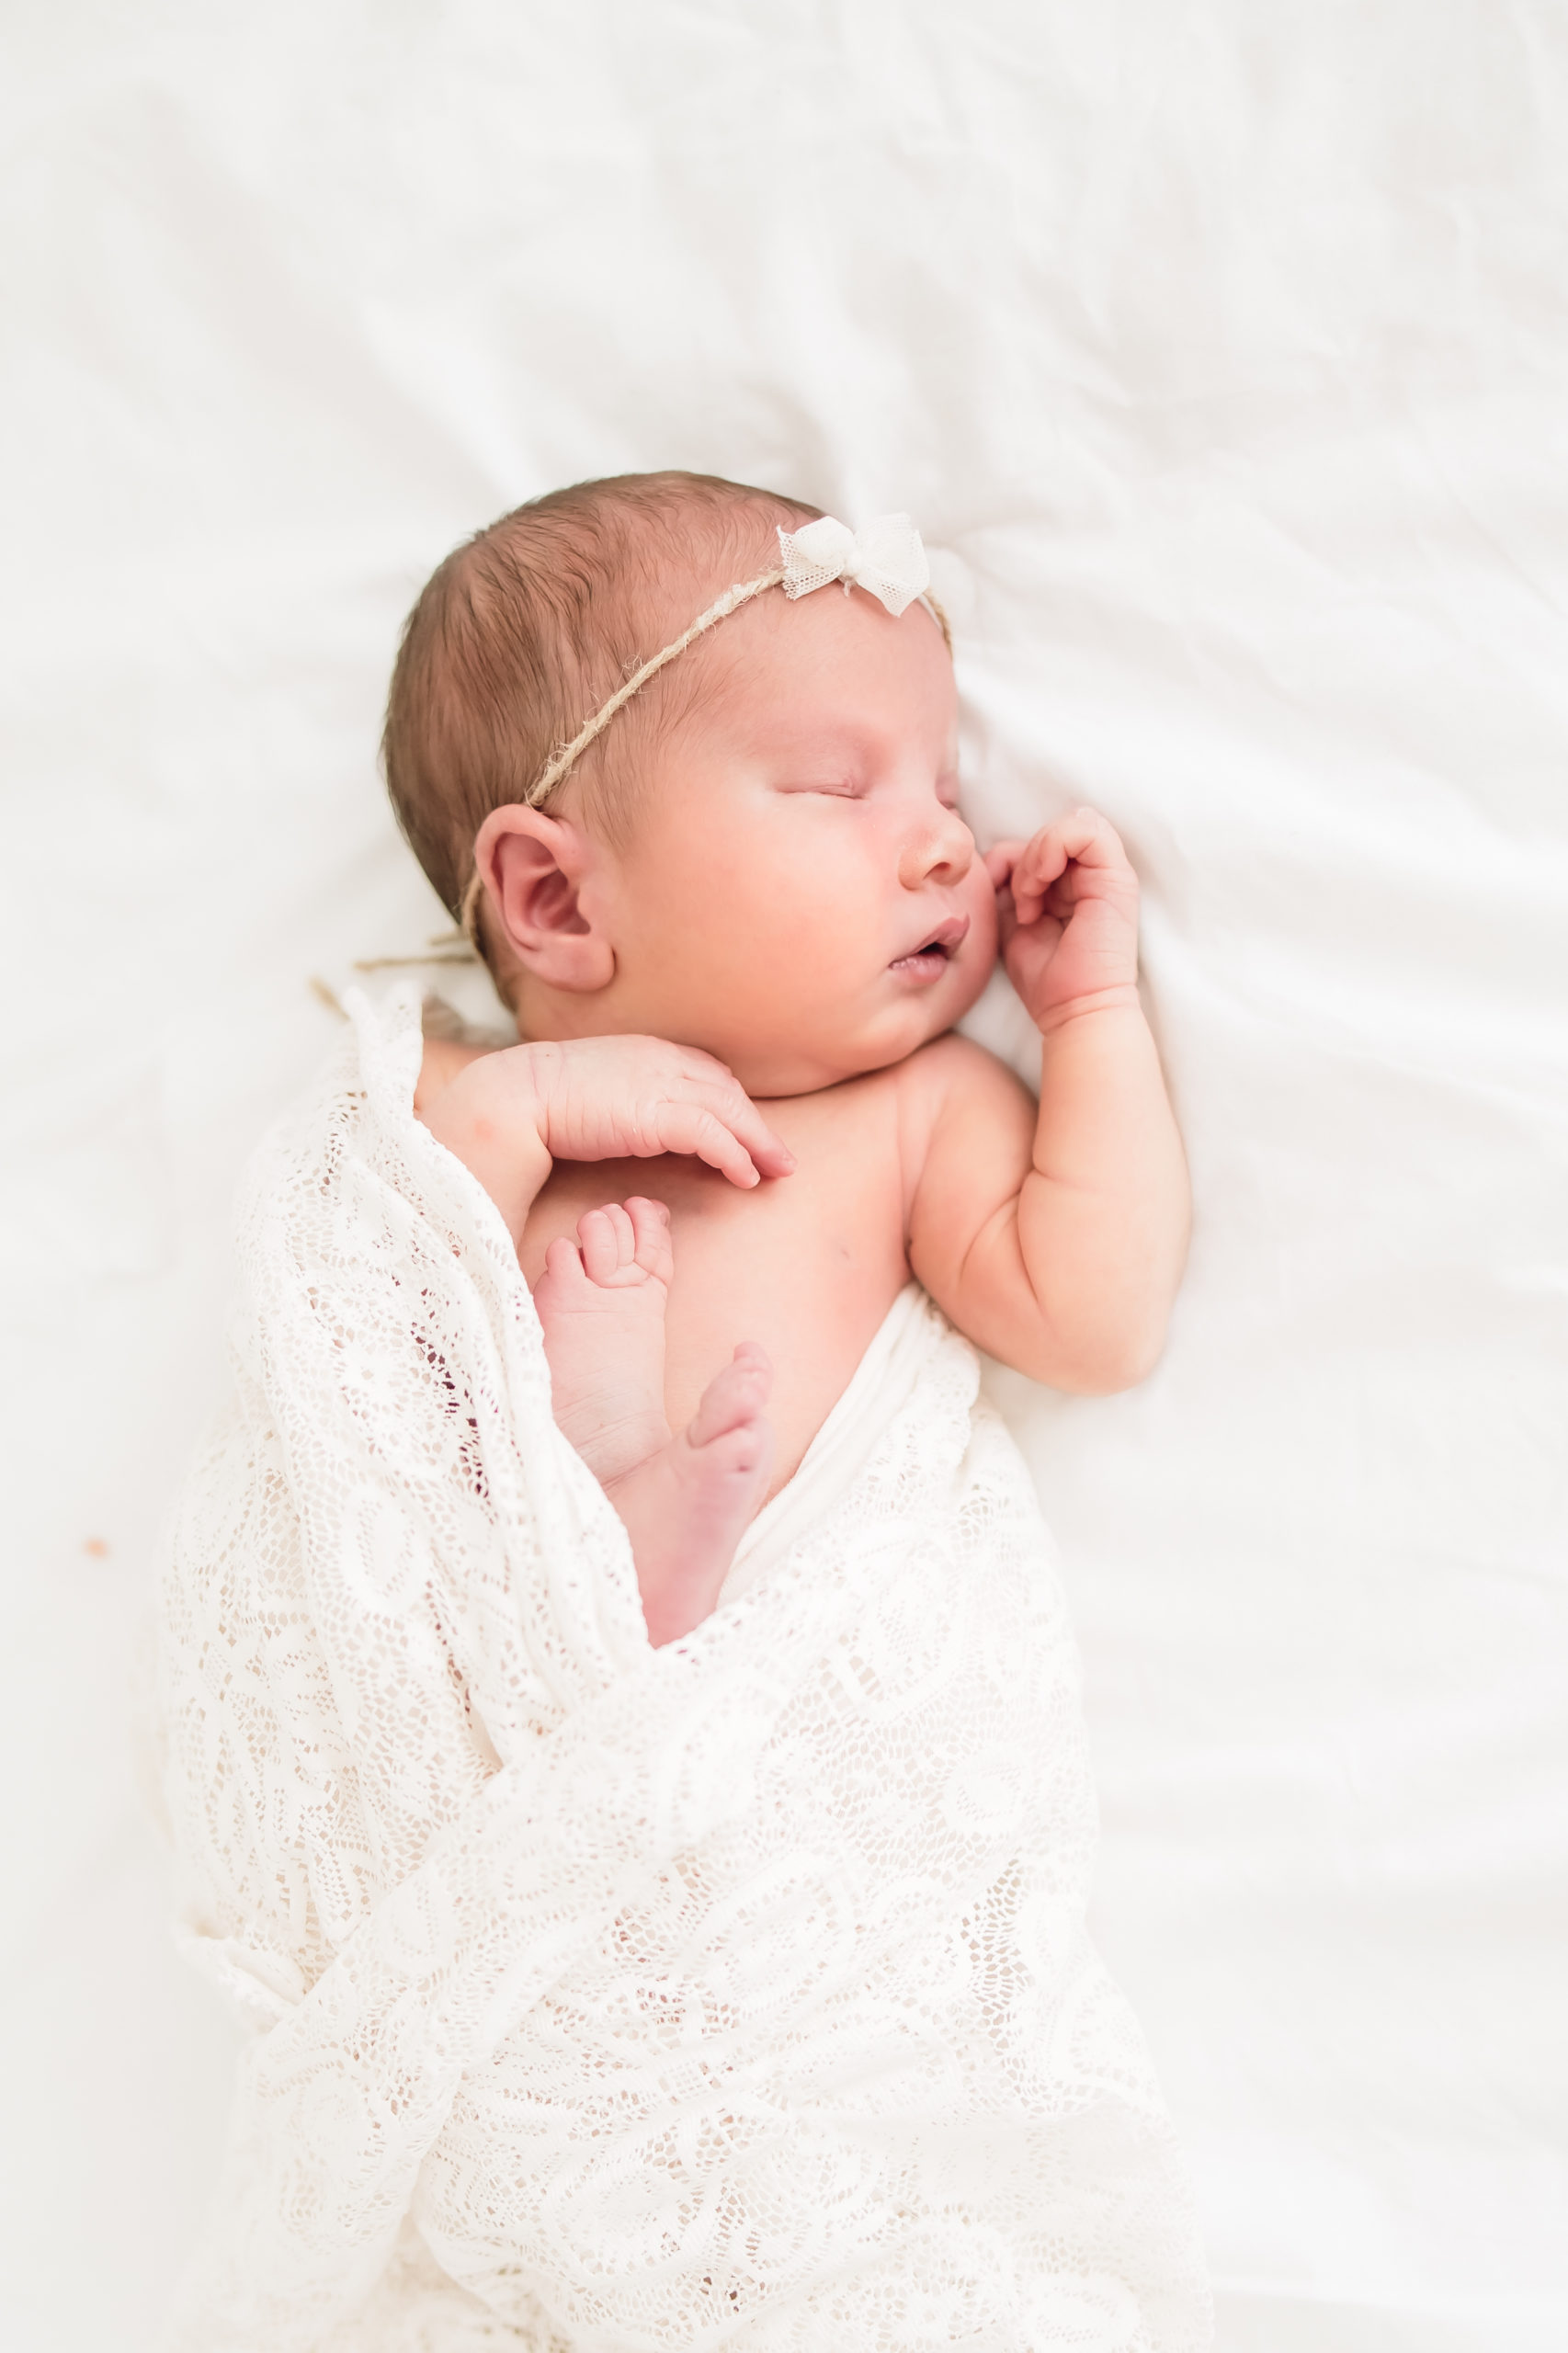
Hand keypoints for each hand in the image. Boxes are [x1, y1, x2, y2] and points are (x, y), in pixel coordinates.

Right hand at [522, 1035, 794, 1186]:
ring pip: (730, 1112)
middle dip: (757, 1125)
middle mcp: (664, 1060)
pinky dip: (736, 1155)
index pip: (709, 1073)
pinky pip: (713, 1136)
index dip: (733, 1103)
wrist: (517, 1096)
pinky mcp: (657, 1115)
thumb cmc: (544, 1098)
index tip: (747, 1128)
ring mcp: (663, 1085)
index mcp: (650, 1050)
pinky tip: (747, 1177)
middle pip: (728, 1092)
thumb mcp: (597, 1086)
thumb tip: (633, 1118)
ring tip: (777, 1170)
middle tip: (780, 1156)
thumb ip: (626, 1093)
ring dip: (758, 1143)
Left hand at [985, 808, 1140, 1030]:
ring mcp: (1109, 874)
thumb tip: (1000, 856)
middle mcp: (1095, 875)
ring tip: (1030, 897)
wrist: (1075, 1010)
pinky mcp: (1117, 878)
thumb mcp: (1013, 920)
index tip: (1012, 903)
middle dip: (1025, 859)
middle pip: (1054, 831)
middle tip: (1022, 903)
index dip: (1016, 861)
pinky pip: (1086, 829)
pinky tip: (1039, 887)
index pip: (1043, 842)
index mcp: (1074, 884)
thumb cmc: (1047, 978)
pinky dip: (1052, 848)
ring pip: (1070, 824)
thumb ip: (1009, 883)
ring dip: (1037, 856)